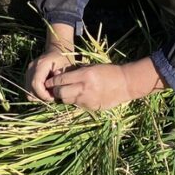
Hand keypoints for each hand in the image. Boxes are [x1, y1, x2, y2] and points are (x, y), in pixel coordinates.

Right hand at [25, 49, 73, 101]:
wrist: (56, 50)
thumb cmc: (63, 59)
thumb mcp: (66, 68)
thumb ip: (61, 80)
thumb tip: (55, 90)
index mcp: (40, 65)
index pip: (36, 84)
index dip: (44, 94)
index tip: (54, 97)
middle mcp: (31, 68)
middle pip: (30, 90)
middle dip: (42, 97)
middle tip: (53, 96)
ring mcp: (28, 72)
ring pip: (28, 92)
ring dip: (39, 96)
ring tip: (50, 93)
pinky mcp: (27, 76)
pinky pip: (29, 89)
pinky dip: (36, 93)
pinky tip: (46, 90)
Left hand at [45, 59, 162, 110]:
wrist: (126, 83)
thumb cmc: (108, 71)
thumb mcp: (91, 66)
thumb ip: (75, 71)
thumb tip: (58, 73)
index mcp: (85, 76)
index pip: (61, 80)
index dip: (52, 82)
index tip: (48, 82)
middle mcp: (84, 88)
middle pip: (60, 93)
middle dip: (56, 91)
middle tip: (56, 88)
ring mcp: (88, 100)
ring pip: (67, 101)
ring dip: (65, 97)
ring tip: (68, 92)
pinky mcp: (92, 108)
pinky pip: (78, 105)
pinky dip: (76, 101)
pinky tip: (81, 96)